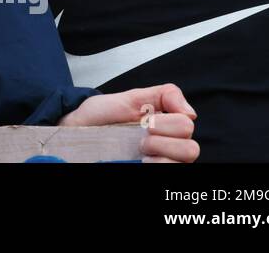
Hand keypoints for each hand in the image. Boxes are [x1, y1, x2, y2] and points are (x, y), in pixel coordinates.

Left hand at [60, 83, 199, 162]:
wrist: (78, 130)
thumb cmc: (103, 115)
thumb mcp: (132, 97)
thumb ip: (164, 95)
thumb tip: (190, 112)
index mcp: (167, 126)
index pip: (188, 127)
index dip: (168, 124)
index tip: (145, 122)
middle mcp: (168, 146)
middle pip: (190, 150)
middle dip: (163, 142)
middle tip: (141, 139)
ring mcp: (159, 161)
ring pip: (180, 165)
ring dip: (160, 157)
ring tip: (138, 151)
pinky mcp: (147, 169)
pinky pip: (164, 173)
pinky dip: (154, 167)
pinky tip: (139, 162)